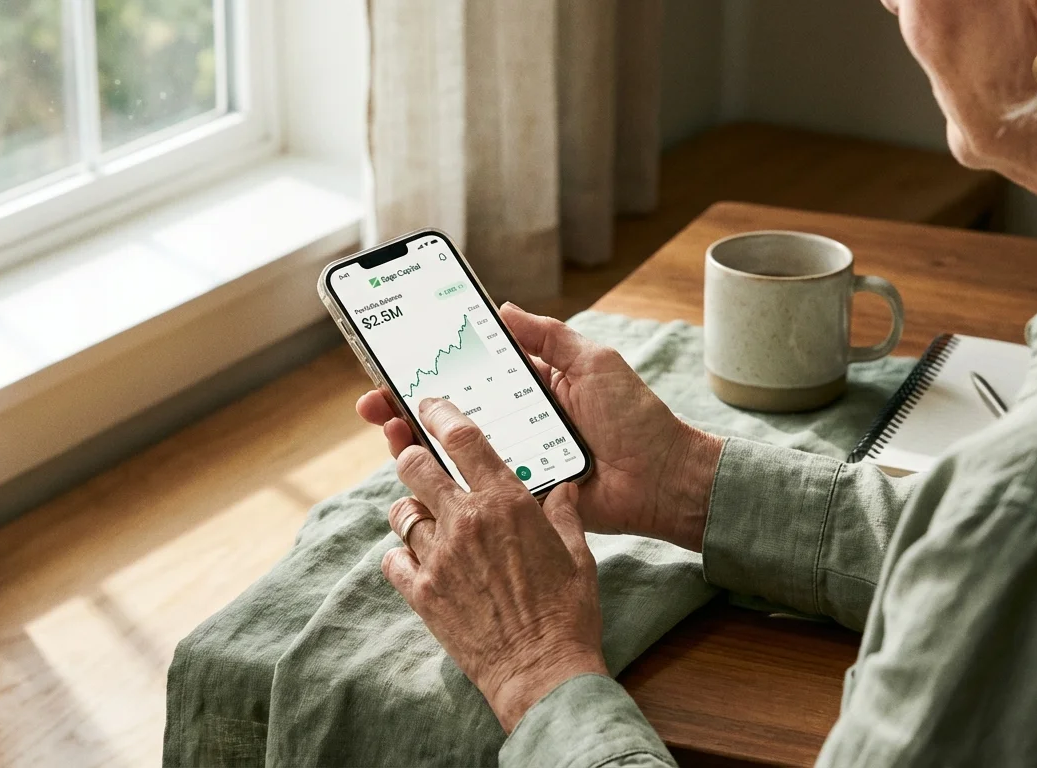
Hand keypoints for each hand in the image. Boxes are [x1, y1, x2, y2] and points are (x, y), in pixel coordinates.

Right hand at [357, 304, 722, 550]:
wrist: (662, 478)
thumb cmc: (635, 419)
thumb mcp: (593, 363)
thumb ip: (549, 336)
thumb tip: (502, 308)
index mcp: (530, 389)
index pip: (471, 374)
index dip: (433, 367)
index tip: (396, 359)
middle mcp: (515, 423)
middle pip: (449, 414)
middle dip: (406, 405)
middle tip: (374, 401)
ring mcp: (514, 461)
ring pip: (453, 452)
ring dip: (413, 442)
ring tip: (388, 430)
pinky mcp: (519, 495)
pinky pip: (475, 488)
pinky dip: (444, 481)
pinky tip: (417, 470)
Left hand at [383, 398, 605, 731]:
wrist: (542, 670)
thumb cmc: (567, 613)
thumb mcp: (578, 555)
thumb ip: (565, 516)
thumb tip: (564, 491)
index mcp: (506, 503)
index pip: (465, 440)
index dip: (442, 415)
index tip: (430, 406)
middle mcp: (466, 522)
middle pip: (416, 467)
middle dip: (412, 456)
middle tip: (417, 459)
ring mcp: (439, 557)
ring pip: (402, 513)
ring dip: (410, 509)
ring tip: (423, 516)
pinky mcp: (422, 594)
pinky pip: (393, 559)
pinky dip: (400, 555)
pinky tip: (416, 559)